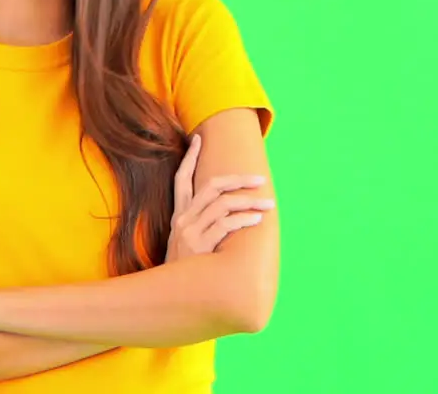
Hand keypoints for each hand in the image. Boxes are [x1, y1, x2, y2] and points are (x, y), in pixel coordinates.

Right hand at [166, 134, 273, 262]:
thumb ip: (202, 226)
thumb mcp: (186, 244)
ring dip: (248, 202)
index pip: (181, 179)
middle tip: (260, 180)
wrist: (171, 298)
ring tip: (267, 205)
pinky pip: (225, 226)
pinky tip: (256, 221)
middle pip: (211, 187)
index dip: (190, 158)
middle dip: (238, 180)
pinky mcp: (199, 247)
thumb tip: (228, 213)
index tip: (198, 139)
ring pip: (223, 205)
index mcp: (179, 216)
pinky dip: (243, 221)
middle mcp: (182, 220)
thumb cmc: (186, 270)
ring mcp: (189, 233)